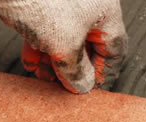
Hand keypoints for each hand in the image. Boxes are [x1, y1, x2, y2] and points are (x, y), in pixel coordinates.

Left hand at [0, 0, 127, 92]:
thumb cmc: (44, 0)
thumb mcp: (65, 45)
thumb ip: (76, 70)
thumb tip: (82, 85)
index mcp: (105, 11)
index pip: (114, 48)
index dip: (102, 72)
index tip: (89, 88)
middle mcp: (87, 6)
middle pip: (86, 46)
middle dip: (73, 70)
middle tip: (64, 86)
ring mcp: (63, 6)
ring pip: (63, 41)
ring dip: (54, 63)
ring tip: (45, 78)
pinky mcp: (41, 7)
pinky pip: (44, 32)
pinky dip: (39, 50)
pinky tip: (32, 63)